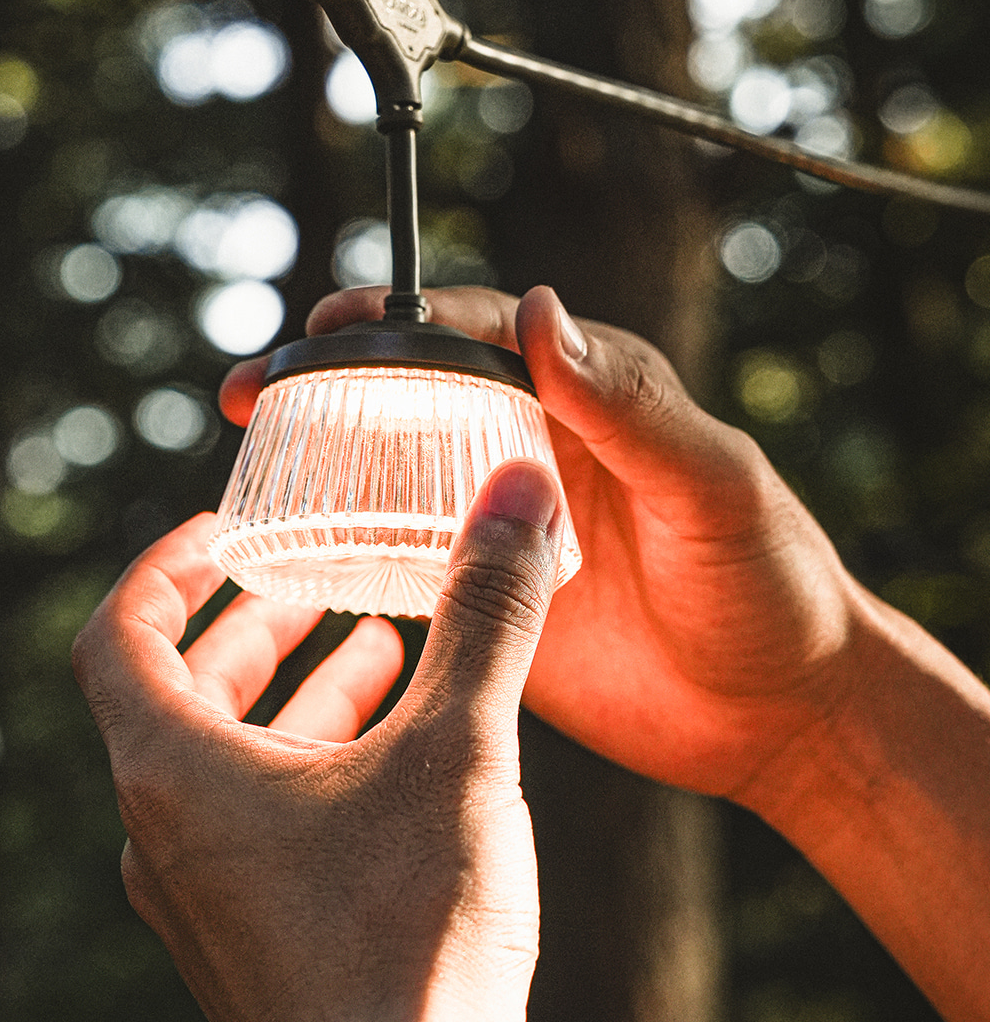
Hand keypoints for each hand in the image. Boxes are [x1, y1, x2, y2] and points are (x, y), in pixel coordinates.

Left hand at [72, 460, 564, 1021]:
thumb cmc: (407, 946)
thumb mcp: (455, 752)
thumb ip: (486, 616)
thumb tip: (516, 490)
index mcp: (174, 774)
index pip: (119, 634)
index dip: (164, 567)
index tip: (222, 528)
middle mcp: (166, 834)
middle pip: (177, 692)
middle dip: (248, 624)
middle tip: (308, 576)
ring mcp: (206, 894)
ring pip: (229, 758)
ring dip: (292, 692)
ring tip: (373, 644)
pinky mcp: (254, 935)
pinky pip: (263, 818)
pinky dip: (315, 761)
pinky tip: (396, 748)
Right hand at [220, 285, 872, 807]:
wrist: (775, 712)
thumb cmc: (768, 585)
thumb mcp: (711, 485)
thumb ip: (629, 406)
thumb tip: (543, 310)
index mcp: (586, 397)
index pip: (474, 335)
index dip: (392, 320)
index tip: (321, 326)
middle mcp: (534, 447)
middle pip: (412, 391)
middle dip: (328, 378)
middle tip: (250, 391)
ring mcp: (503, 522)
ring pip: (395, 468)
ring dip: (323, 454)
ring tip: (247, 457)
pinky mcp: (487, 595)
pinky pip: (405, 556)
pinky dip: (350, 542)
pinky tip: (299, 548)